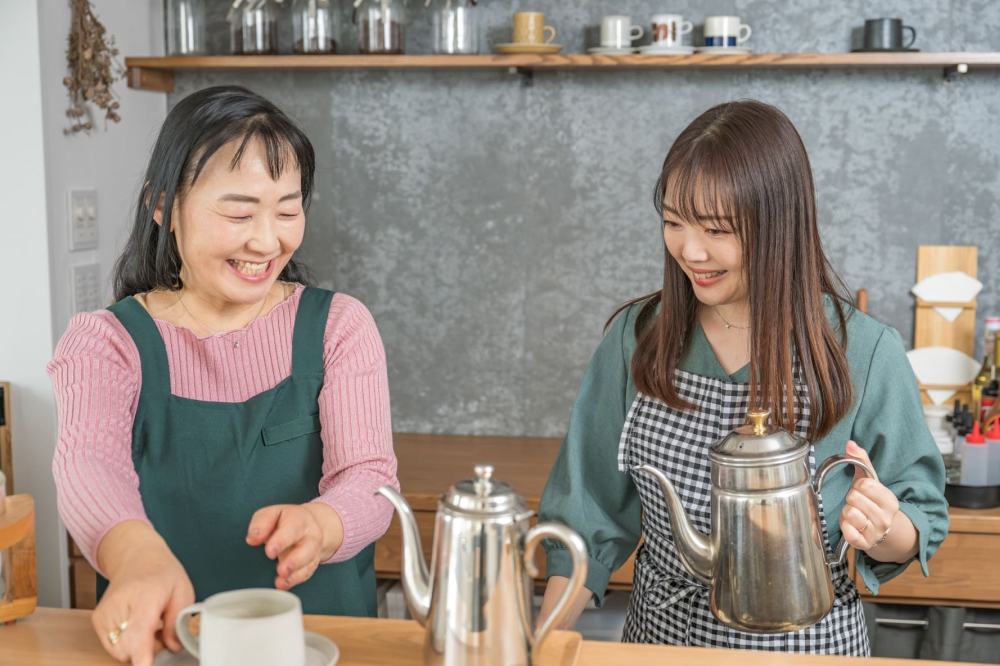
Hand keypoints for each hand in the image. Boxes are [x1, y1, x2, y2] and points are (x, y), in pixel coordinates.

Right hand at [92, 541, 193, 665]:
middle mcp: (120, 604)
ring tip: (149, 626)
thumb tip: (173, 646)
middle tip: (161, 631)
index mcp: (147, 594)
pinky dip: (126, 644)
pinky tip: (136, 627)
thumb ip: (178, 622)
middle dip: (148, 650)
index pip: (139, 629)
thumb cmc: (161, 574)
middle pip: (129, 648)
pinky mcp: (97, 620)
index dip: (141, 652)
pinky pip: (112, 646)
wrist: (137, 558)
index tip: (143, 665)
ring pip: (119, 651)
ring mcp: (105, 613)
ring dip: (136, 648)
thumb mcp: (182, 591)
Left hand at [246, 503, 341, 590]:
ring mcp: (313, 551)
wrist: (308, 525)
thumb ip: (262, 523)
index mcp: (300, 519)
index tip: (270, 552)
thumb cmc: (285, 520)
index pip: (292, 529)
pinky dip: (294, 581)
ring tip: (281, 583)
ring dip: (294, 575)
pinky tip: (283, 585)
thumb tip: (252, 538)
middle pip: (307, 549)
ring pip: (308, 564)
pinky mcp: (311, 564)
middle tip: (281, 571)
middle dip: (294, 561)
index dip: (281, 541)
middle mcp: (311, 535)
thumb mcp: (272, 514)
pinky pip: (305, 574)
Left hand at [838, 440, 898, 550]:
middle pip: (854, 498)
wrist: (882, 530)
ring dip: (845, 512)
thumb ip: (861, 460)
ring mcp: (876, 533)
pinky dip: (844, 527)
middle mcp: (886, 518)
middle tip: (855, 502)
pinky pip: (847, 532)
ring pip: (849, 514)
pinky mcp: (864, 544)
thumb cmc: (872, 501)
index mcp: (890, 500)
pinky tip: (849, 525)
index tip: (860, 489)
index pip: (865, 484)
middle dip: (850, 498)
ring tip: (852, 513)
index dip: (857, 485)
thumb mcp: (871, 480)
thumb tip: (850, 443)